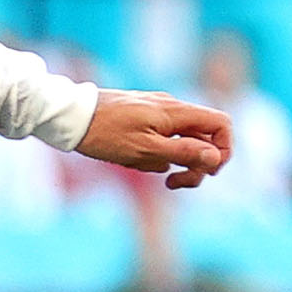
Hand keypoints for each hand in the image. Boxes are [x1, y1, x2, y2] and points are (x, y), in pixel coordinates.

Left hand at [74, 89, 232, 189]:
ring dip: (169, 161)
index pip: (221, 124)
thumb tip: (215, 157)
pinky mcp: (141, 117)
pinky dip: (153, 154)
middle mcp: (170, 107)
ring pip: (180, 140)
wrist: (68, 116)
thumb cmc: (104, 134)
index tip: (205, 172)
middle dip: (195, 164)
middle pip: (203, 137)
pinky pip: (159, 139)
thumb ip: (183, 153)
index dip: (223, 150)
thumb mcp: (145, 150)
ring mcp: (155, 111)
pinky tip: (130, 160)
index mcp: (176, 112)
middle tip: (173, 183)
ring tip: (141, 167)